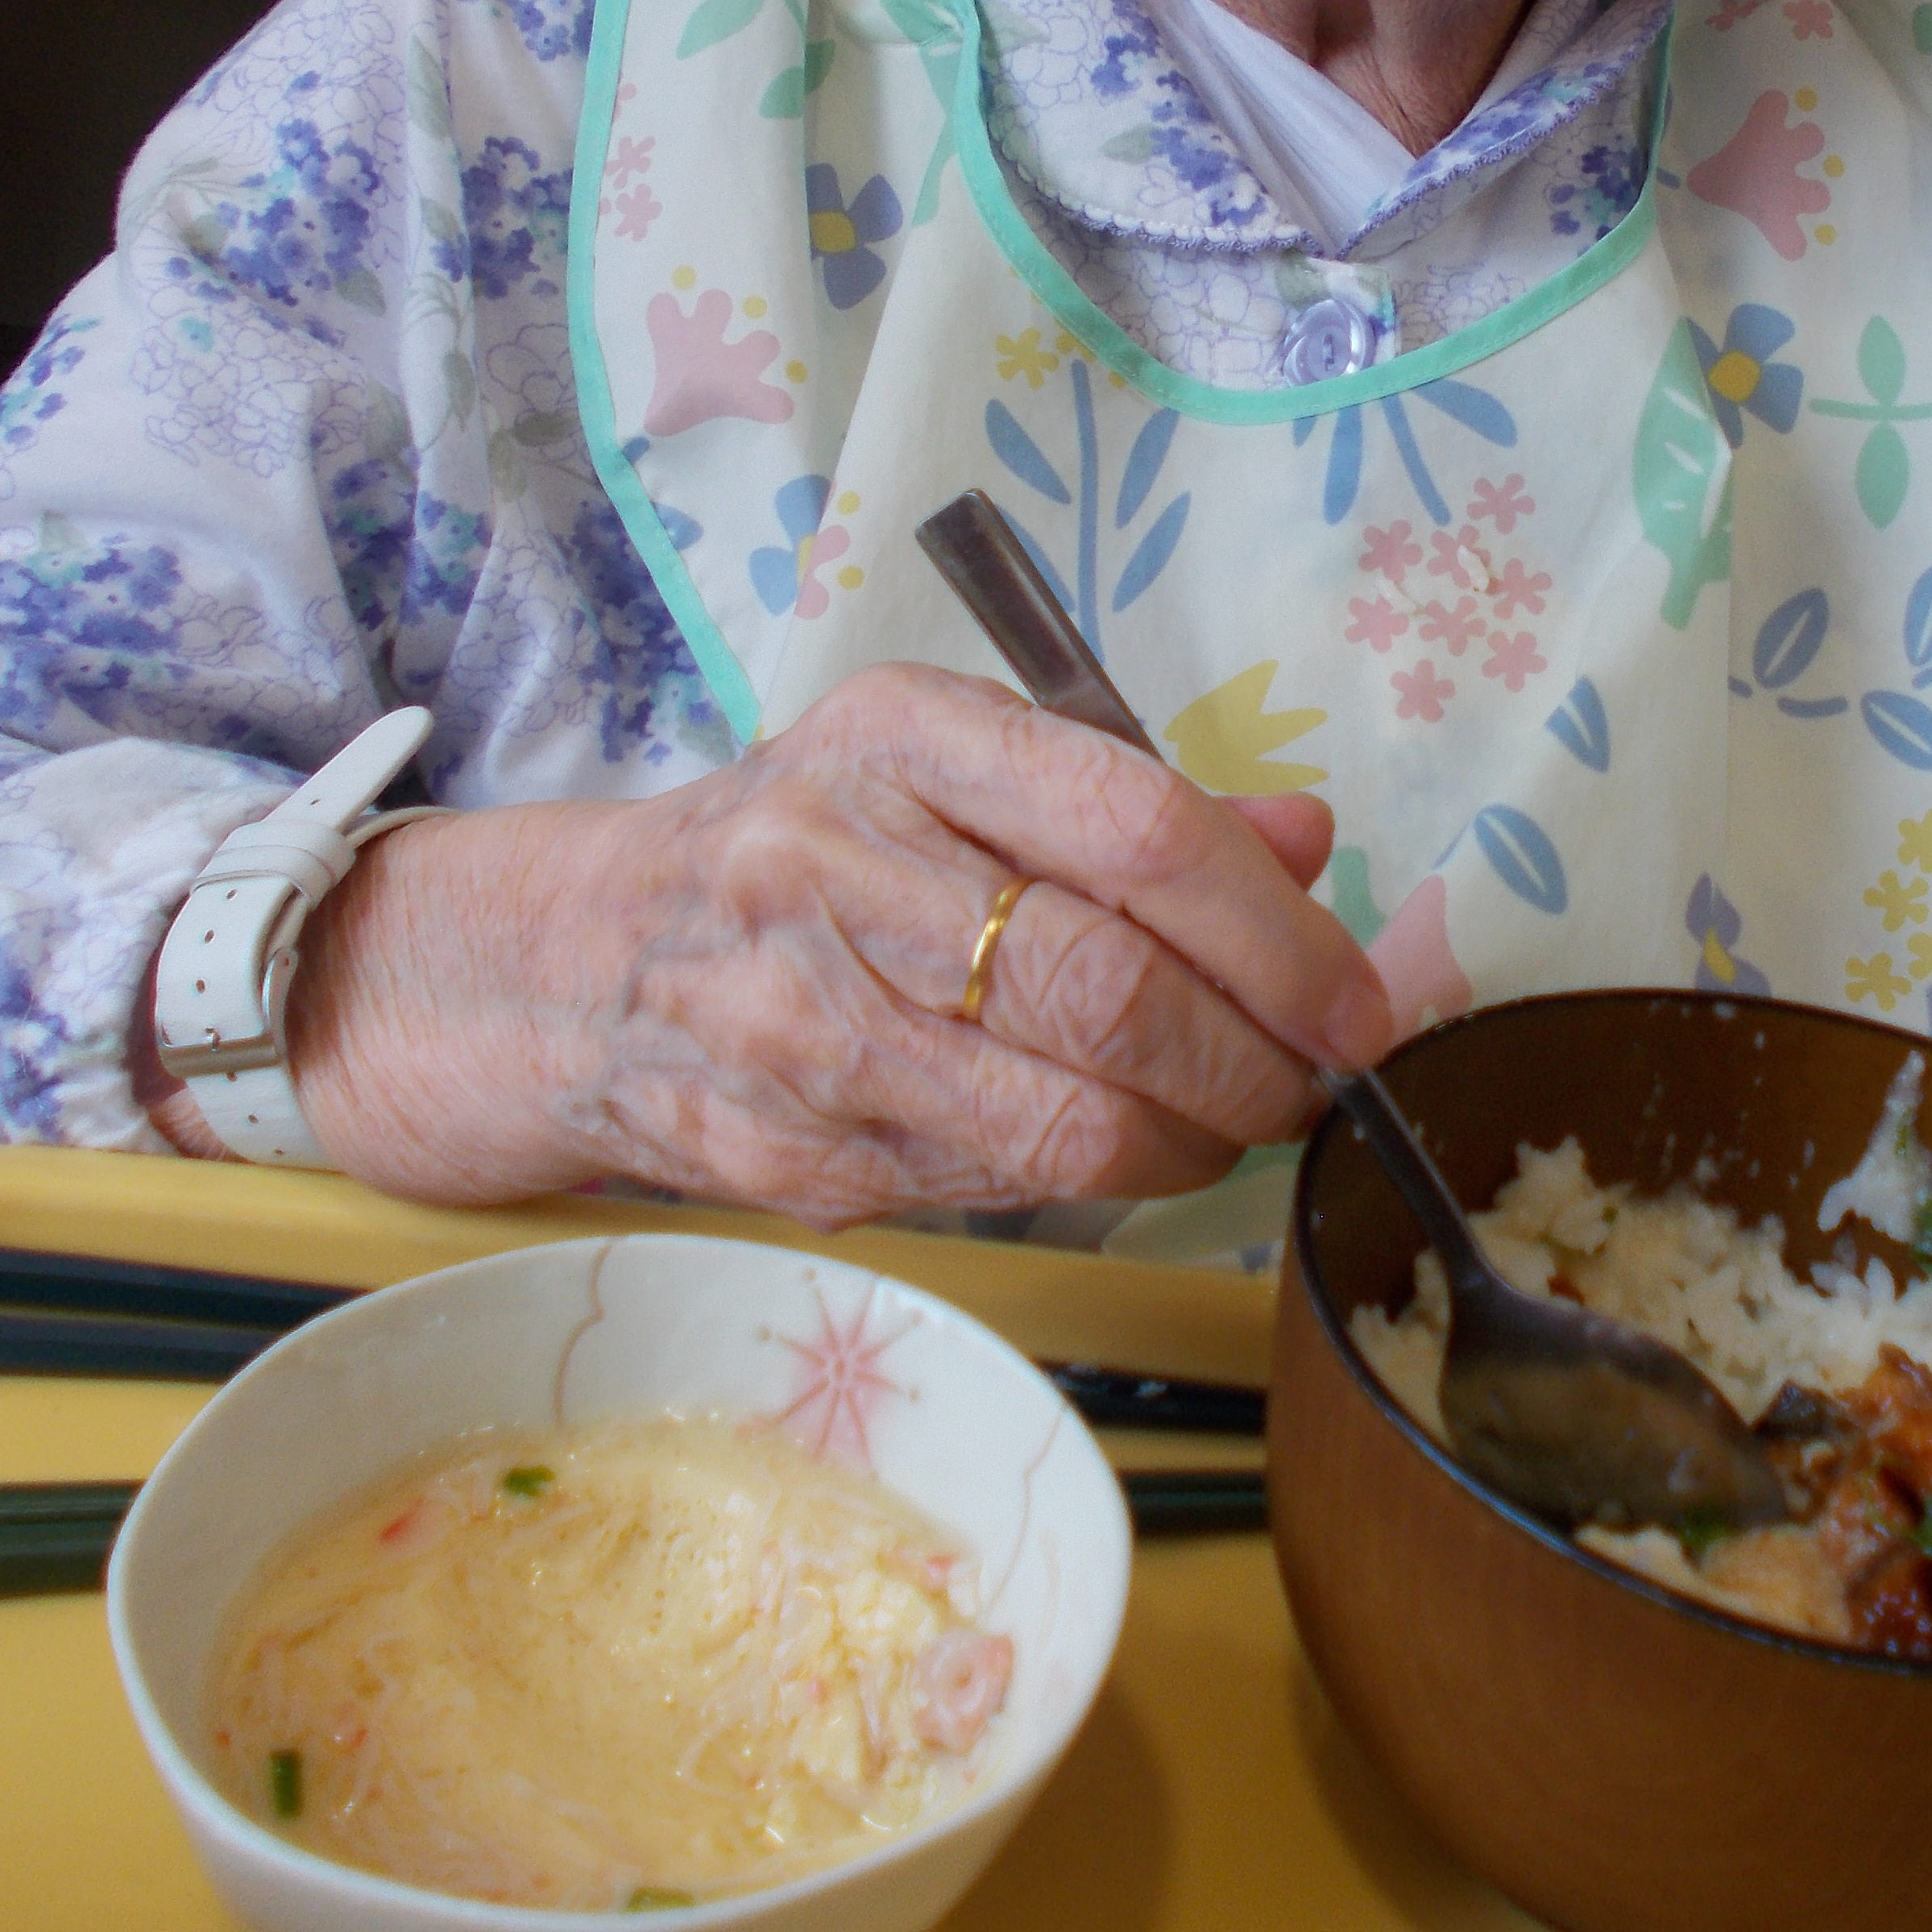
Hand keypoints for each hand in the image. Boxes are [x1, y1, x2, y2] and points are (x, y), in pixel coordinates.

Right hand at [202, 667, 1394, 1226]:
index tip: (1359, 998)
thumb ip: (1134, 802)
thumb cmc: (802, 844)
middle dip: (1261, 1061)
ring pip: (1070, 1125)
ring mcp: (806, 1026)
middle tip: (1320, 1082)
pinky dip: (1095, 1183)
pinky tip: (1121, 1146)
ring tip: (1236, 1121)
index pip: (1137, 829)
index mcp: (903, 740)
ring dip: (1195, 1143)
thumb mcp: (949, 766)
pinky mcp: (790, 1158)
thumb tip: (1309, 840)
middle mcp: (843, 868)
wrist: (572, 964)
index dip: (1278, 933)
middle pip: (1117, 991)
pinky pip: (998, 1191)